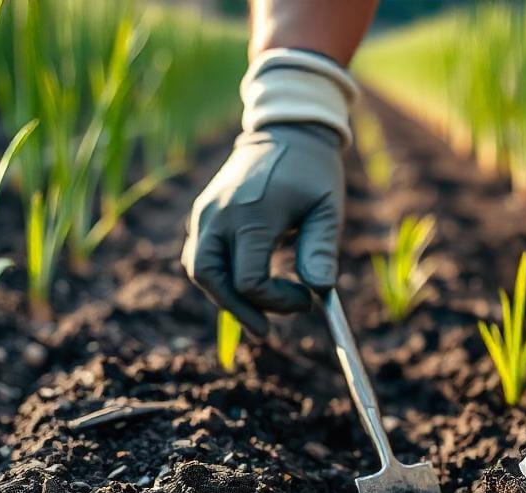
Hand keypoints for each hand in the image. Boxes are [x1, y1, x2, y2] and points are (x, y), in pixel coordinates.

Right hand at [182, 123, 343, 334]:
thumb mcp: (327, 209)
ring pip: (199, 270)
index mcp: (251, 214)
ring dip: (226, 296)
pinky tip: (244, 286)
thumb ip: (321, 250)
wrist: (286, 129)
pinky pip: (200, 255)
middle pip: (212, 279)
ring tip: (257, 311)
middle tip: (267, 329)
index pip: (249, 281)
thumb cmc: (312, 171)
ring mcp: (205, 212)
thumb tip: (319, 291)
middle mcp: (219, 215)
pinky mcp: (203, 212)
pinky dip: (219, 277)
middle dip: (240, 309)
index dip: (277, 301)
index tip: (307, 299)